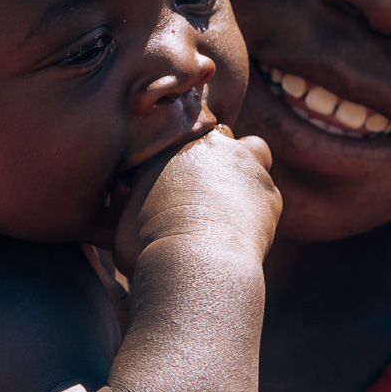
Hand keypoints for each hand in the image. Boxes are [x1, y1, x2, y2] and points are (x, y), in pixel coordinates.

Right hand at [111, 126, 278, 272]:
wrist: (194, 262)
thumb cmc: (147, 245)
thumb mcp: (121, 220)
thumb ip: (127, 199)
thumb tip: (123, 193)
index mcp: (170, 145)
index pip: (182, 129)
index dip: (183, 152)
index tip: (180, 174)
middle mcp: (210, 145)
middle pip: (220, 134)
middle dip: (217, 154)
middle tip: (207, 186)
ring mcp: (245, 165)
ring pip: (255, 150)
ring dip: (247, 169)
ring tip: (234, 201)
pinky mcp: (269, 193)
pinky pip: (268, 194)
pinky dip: (260, 209)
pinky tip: (246, 231)